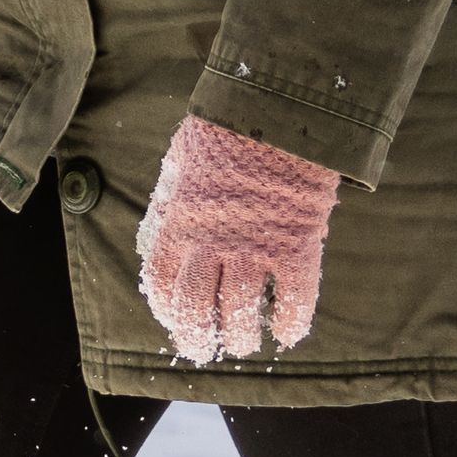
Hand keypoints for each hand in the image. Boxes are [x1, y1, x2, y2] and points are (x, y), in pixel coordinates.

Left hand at [137, 113, 340, 364]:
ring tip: (245, 343)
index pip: (161, 281)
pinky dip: (292, 321)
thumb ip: (171, 198)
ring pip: (241, 310)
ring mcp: (254, 245)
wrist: (276, 107)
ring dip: (241, 335)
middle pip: (195, 308)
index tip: (175, 318)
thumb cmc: (225, 128)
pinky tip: (288, 333)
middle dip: (197, 337)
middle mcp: (210, 242)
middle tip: (206, 349)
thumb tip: (160, 229)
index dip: (167, 308)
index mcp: (178, 222)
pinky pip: (295, 297)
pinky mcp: (296, 244)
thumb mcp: (181, 161)